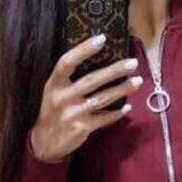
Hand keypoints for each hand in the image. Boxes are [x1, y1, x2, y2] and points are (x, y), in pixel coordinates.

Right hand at [30, 34, 141, 162]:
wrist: (44, 143)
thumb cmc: (53, 112)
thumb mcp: (53, 92)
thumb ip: (68, 79)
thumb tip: (97, 60)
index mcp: (54, 85)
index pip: (67, 62)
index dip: (83, 49)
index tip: (102, 38)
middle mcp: (62, 98)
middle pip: (91, 80)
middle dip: (114, 71)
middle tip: (133, 63)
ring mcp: (72, 114)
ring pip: (102, 99)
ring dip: (122, 89)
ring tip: (137, 81)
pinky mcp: (81, 128)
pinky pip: (103, 119)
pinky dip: (116, 113)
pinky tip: (127, 107)